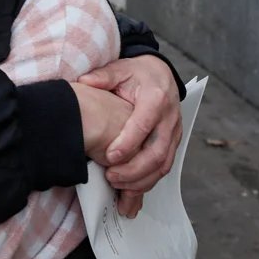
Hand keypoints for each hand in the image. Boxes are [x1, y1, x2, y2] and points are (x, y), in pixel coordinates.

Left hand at [78, 56, 182, 213]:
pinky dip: (148, 181)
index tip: (109, 157)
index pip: (144, 124)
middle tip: (111, 177)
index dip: (128, 143)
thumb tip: (84, 82)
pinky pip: (164, 166)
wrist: (161, 74)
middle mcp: (169, 118)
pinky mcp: (173, 142)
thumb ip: (103, 76)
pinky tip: (131, 189)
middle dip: (134, 169)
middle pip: (157, 151)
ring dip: (142, 180)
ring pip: (163, 164)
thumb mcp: (120, 69)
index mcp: (155, 98)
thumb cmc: (137, 73)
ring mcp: (174, 132)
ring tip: (117, 186)